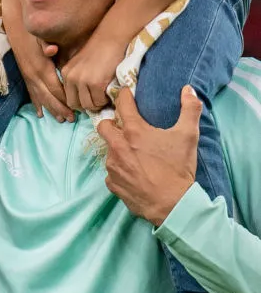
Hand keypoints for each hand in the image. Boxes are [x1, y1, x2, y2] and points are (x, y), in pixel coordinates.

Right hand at [8, 23, 72, 121]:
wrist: (16, 31)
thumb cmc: (33, 34)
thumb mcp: (40, 37)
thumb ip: (47, 44)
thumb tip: (52, 50)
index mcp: (41, 68)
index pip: (56, 88)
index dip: (66, 99)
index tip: (78, 108)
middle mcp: (34, 76)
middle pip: (49, 97)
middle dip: (60, 109)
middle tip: (72, 119)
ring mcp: (28, 78)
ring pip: (40, 98)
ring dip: (51, 109)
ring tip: (61, 120)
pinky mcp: (25, 78)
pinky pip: (31, 94)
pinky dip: (37, 105)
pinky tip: (41, 114)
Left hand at [54, 30, 127, 114]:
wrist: (112, 38)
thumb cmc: (100, 50)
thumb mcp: (81, 64)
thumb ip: (78, 78)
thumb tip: (82, 98)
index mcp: (65, 73)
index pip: (66, 97)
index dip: (78, 101)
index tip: (89, 100)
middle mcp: (71, 77)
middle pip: (74, 104)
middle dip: (86, 106)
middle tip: (98, 101)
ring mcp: (82, 80)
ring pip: (87, 105)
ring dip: (97, 104)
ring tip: (104, 97)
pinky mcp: (96, 83)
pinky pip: (99, 101)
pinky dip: (106, 100)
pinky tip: (110, 93)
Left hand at [98, 86, 199, 226]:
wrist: (172, 204)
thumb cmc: (178, 167)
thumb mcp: (188, 136)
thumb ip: (190, 109)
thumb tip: (189, 89)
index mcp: (134, 132)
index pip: (122, 105)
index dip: (123, 96)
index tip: (124, 92)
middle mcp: (117, 147)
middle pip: (103, 126)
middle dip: (110, 123)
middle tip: (123, 127)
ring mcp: (112, 166)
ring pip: (109, 151)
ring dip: (118, 150)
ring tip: (135, 155)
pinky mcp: (112, 183)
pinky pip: (112, 172)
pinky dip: (120, 170)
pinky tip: (134, 173)